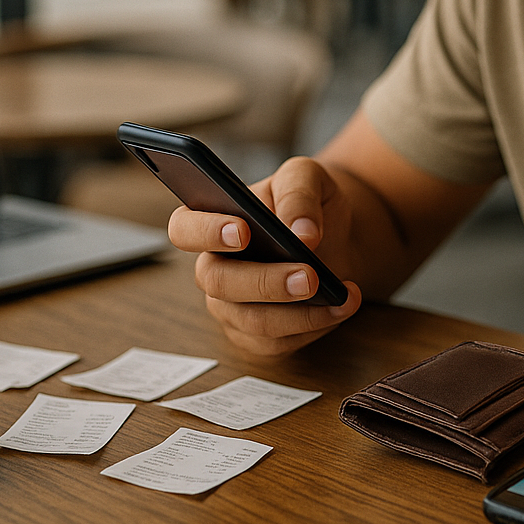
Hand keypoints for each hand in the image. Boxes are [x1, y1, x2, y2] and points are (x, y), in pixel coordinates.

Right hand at [167, 155, 361, 355]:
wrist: (339, 239)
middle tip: (310, 276)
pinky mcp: (254, 336)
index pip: (184, 228)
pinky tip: (339, 309)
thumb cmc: (310, 205)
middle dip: (265, 282)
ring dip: (298, 314)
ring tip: (340, 295)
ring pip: (251, 321)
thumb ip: (299, 193)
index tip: (242, 231)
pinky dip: (312, 329)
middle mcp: (214, 266)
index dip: (205, 232)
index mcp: (213, 220)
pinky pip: (275, 344)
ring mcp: (230, 306)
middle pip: (218, 282)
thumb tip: (302, 233)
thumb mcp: (309, 178)